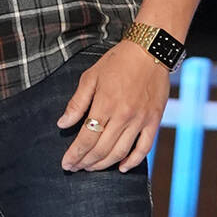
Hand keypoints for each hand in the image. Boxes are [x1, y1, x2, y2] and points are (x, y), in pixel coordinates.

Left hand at [56, 41, 169, 171]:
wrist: (150, 49)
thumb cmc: (118, 61)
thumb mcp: (91, 76)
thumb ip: (77, 102)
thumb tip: (62, 124)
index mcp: (105, 103)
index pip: (86, 137)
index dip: (75, 154)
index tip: (66, 163)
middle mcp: (123, 115)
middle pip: (101, 149)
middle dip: (85, 162)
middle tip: (76, 167)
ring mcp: (140, 120)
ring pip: (120, 152)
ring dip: (104, 164)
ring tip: (91, 167)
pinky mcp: (154, 120)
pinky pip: (144, 148)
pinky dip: (132, 161)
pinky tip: (121, 167)